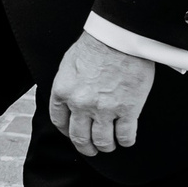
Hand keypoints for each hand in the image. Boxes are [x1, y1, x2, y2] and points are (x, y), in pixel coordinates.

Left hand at [48, 32, 155, 156]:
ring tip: (110, 145)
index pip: (59, 121)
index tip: (72, 133)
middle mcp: (80, 105)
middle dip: (86, 147)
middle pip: (79, 137)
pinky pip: (125, 136)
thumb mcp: (69, 64)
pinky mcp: (127, 110)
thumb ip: (68, 85)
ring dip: (106, 146)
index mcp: (63, 92)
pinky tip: (126, 139)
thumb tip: (70, 98)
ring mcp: (104, 109)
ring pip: (102, 141)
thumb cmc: (96, 44)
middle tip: (91, 149)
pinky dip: (126, 141)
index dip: (67, 132)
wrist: (119, 37)